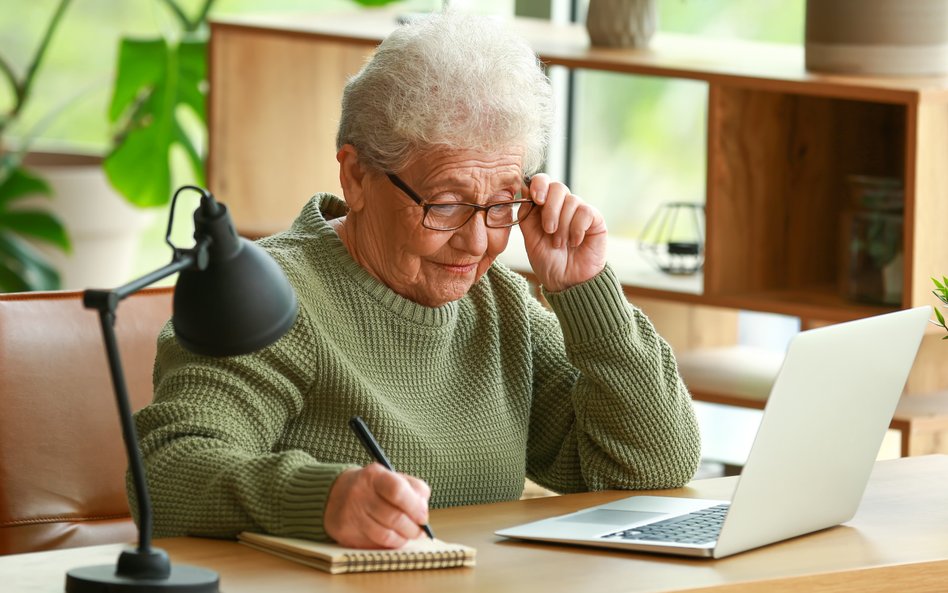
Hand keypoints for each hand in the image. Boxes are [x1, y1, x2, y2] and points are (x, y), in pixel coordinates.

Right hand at [324, 463, 430, 547]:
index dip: (415, 506)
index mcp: (373, 476)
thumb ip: (412, 488)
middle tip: (421, 531)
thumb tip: (423, 510)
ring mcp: (351, 516)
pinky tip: (395, 538)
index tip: (423, 517)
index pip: (397, 490)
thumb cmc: (372, 486)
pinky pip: (375, 545)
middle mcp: (359, 494)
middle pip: (394, 517)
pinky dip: (390, 544)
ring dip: (404, 538)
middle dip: (413, 528)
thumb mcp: (391, 476)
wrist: (334, 494)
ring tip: (410, 535)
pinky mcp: (346, 534)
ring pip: (386, 535)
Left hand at [519, 174, 606, 291]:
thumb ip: (526, 215)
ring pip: (571, 201)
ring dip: (562, 226)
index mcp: (545, 207)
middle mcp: (563, 205)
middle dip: (550, 210)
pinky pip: (585, 212)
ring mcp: (579, 211)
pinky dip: (577, 228)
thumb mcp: (530, 238)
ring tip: (560, 244)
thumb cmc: (548, 262)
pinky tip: (575, 242)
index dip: (539, 184)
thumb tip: (525, 190)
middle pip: (558, 187)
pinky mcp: (595, 219)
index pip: (543, 181)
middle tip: (548, 230)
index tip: (536, 199)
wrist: (567, 281)